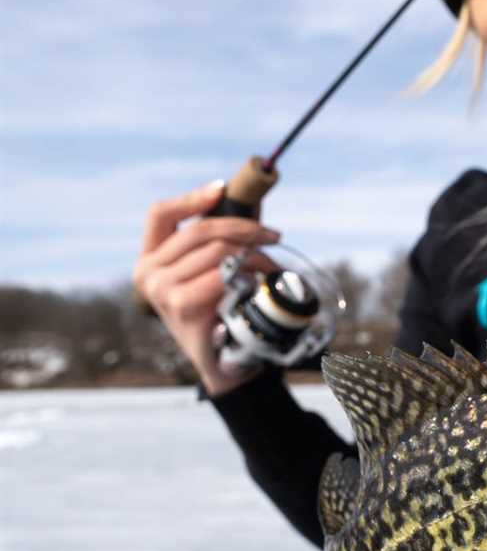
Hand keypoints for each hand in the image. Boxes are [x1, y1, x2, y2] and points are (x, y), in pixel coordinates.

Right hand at [132, 180, 280, 395]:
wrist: (226, 362)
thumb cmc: (222, 311)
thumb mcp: (214, 271)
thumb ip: (223, 239)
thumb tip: (251, 199)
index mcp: (150, 259)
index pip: (160, 214)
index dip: (192, 197)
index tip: (223, 188)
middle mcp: (148, 273)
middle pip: (200, 230)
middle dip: (245, 228)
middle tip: (274, 236)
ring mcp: (161, 291)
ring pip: (218, 252)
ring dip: (255, 255)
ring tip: (274, 267)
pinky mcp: (182, 307)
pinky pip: (223, 275)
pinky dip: (250, 274)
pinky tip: (263, 282)